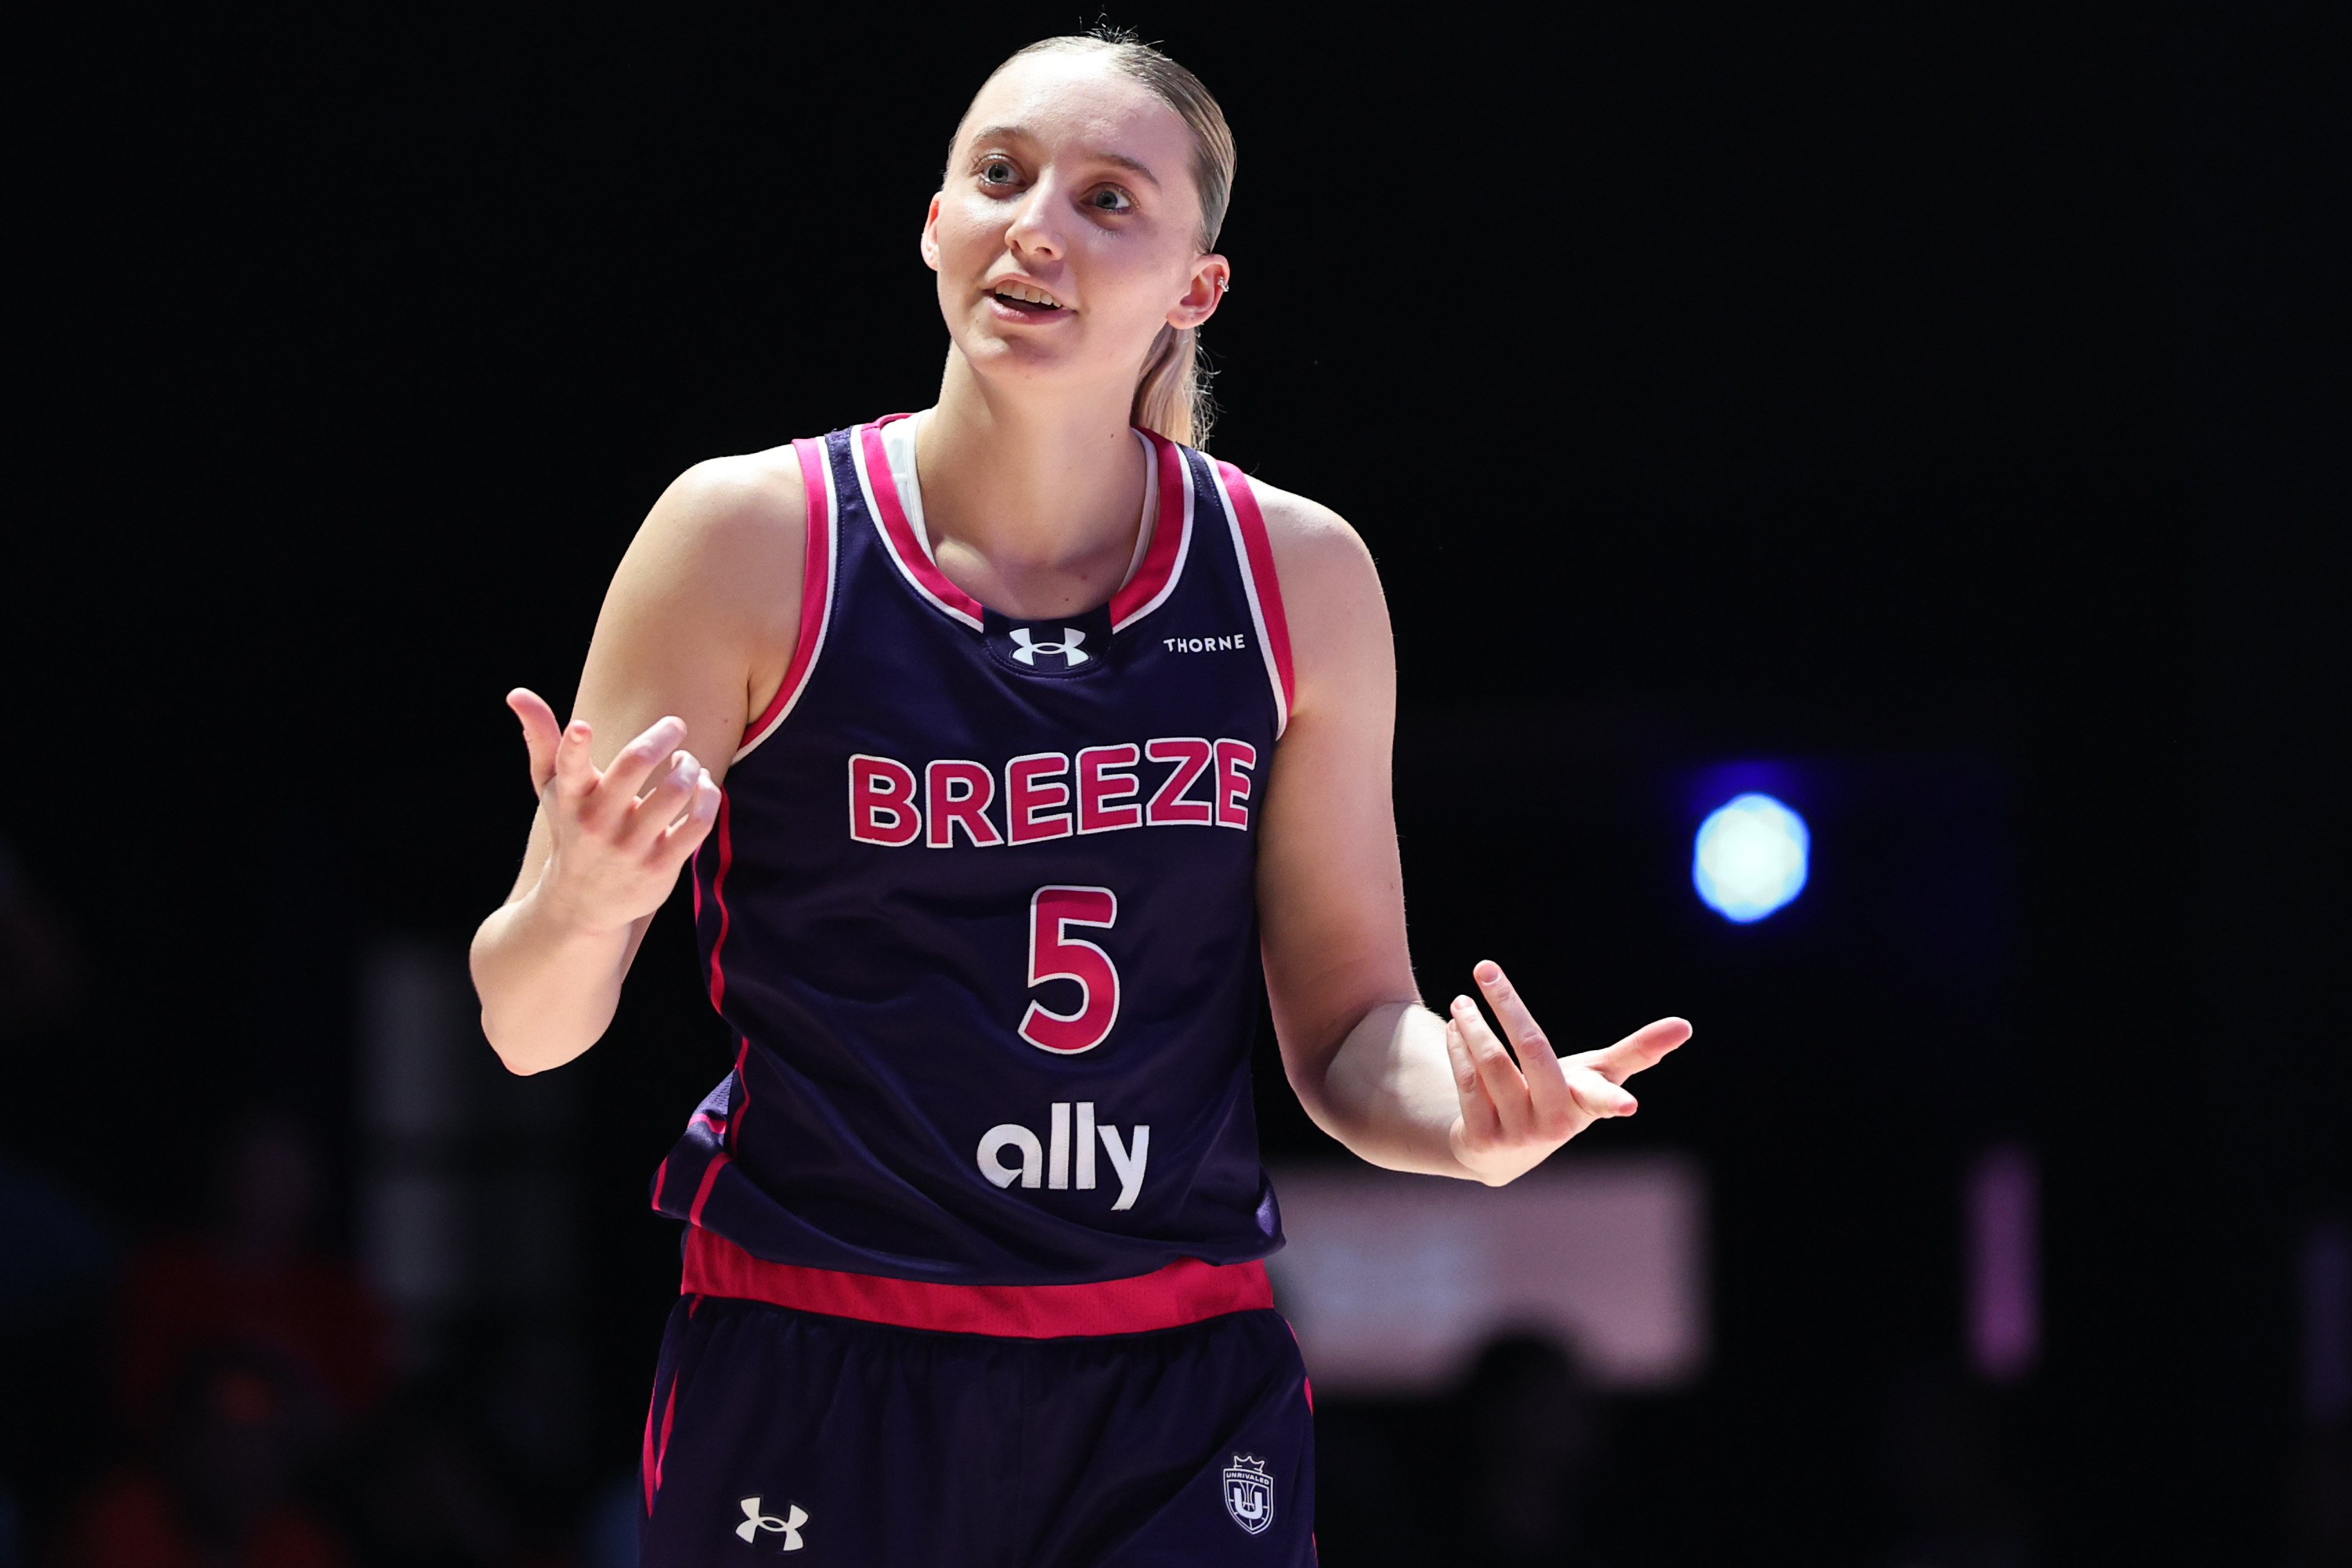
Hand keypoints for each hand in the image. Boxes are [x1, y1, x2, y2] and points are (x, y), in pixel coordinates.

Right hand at [506, 688, 721, 935]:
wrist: (582, 904)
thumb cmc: (572, 829)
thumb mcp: (552, 789)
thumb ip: (541, 739)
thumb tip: (517, 693)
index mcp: (570, 799)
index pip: (568, 768)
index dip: (575, 746)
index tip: (582, 727)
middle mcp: (597, 823)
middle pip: (634, 765)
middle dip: (660, 736)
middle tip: (674, 725)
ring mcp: (630, 846)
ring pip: (675, 790)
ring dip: (689, 766)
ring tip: (686, 763)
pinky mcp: (660, 866)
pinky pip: (697, 823)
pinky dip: (708, 796)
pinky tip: (702, 787)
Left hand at [1442, 960, 1689, 1185]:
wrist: (1503, 1151)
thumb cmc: (1561, 1100)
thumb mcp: (1596, 1076)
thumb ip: (1638, 1052)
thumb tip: (1686, 1026)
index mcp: (1586, 1105)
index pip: (1603, 1097)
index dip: (1615, 1101)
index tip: (1630, 1108)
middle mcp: (1554, 1124)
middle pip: (1532, 1052)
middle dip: (1507, 1005)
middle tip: (1486, 967)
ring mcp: (1516, 1134)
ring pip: (1491, 1066)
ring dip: (1472, 1025)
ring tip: (1463, 1000)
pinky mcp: (1480, 1139)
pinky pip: (1467, 1082)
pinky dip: (1458, 1047)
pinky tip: (1455, 1026)